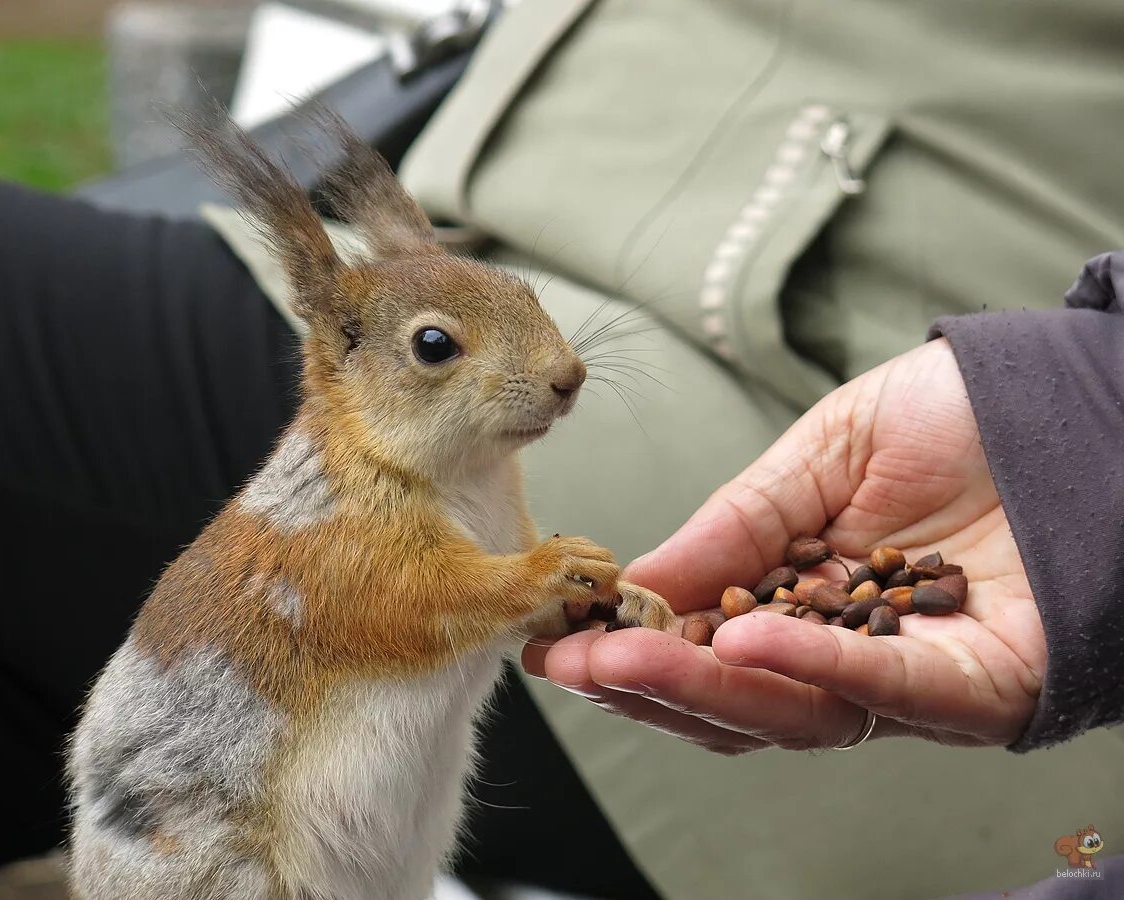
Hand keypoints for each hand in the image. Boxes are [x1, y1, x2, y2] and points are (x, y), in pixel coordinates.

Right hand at [522, 339, 1044, 751]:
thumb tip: (641, 575)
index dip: (634, 647)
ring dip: (705, 688)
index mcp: (806, 599)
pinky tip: (744, 642)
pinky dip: (815, 670)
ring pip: (797, 711)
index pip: (708, 645)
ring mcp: (913, 677)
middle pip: (739, 697)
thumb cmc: (956, 418)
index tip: (558, 640)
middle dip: (649, 682)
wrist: (1070, 393)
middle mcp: (851, 652)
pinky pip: (892, 692)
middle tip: (572, 665)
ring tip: (626, 655)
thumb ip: (737, 522)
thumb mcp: (819, 454)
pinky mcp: (981, 684)